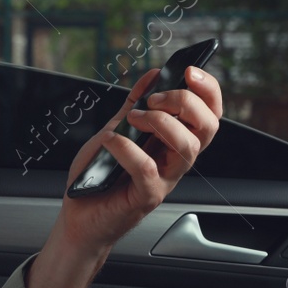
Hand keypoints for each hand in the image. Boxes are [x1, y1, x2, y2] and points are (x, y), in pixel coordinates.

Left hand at [54, 65, 222, 252]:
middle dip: (186, 102)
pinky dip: (127, 148)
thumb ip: (135, 104)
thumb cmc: (99, 177)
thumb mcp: (117, 130)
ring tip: (134, 120)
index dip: (208, 90)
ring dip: (160, 123)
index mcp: (174, 142)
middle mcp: (175, 160)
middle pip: (208, 127)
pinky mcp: (147, 197)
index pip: (209, 114)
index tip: (189, 70)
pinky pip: (147, 168)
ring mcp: (164, 180)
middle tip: (154, 99)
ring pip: (186, 147)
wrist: (78, 216)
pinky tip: (110, 141)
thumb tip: (154, 74)